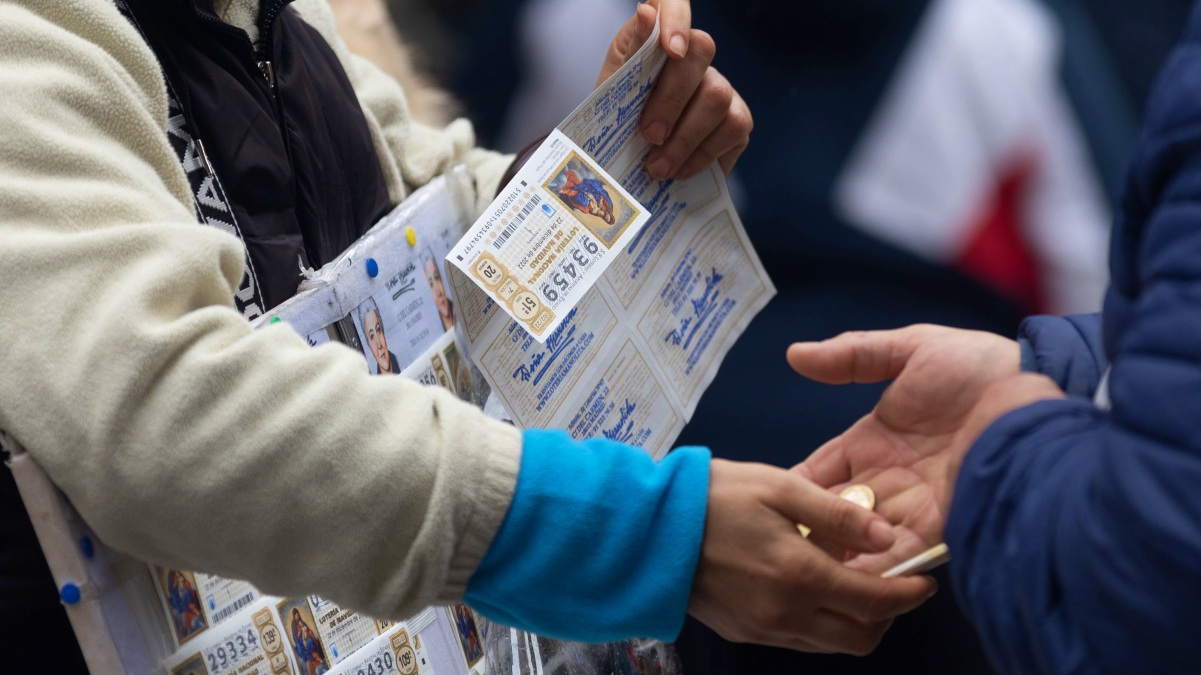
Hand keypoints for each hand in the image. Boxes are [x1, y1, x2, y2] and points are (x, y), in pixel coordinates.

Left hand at [597, 2, 751, 180]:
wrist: (628, 165)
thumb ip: (629, 56)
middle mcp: (696, 56)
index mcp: (658, 39)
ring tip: (657, 167)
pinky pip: (732, 129)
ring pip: (718, 96)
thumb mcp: (611, 91)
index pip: (673, 3)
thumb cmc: (619, 121)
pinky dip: (701, 155)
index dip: (676, 19)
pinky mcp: (738, 121)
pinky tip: (680, 171)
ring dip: (684, 138)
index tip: (671, 49)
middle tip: (649, 135)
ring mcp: (722, 86)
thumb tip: (646, 12)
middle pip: (701, 51)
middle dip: (672, 98)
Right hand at [688, 459, 935, 653]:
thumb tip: (888, 538)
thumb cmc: (713, 496)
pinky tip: (806, 586)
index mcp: (801, 576)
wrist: (646, 530)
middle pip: (860, 638)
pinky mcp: (743, 634)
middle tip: (889, 584)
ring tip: (847, 581)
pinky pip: (799, 639)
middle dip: (885, 616)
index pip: (875, 602)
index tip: (925, 583)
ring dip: (851, 621)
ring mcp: (763, 630)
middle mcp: (787, 615)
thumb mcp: (779, 487)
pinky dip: (818, 621)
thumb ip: (837, 515)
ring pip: (830, 643)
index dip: (909, 595)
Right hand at [787, 325, 1061, 570]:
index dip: (795, 488)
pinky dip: (879, 564)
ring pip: (866, 539)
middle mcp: (892, 480)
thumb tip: (796, 354)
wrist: (1039, 386)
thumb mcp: (912, 348)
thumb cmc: (980, 364)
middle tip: (777, 547)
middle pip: (839, 514)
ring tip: (805, 570)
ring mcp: (918, 504)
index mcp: (874, 441)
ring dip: (840, 553)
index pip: (822, 472)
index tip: (762, 503)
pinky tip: (852, 575)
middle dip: (811, 531)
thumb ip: (854, 354)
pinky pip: (904, 550)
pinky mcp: (947, 522)